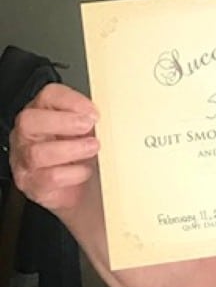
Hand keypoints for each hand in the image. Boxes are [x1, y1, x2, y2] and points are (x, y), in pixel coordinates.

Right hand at [10, 83, 99, 213]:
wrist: (83, 190)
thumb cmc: (85, 155)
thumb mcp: (91, 130)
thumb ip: (96, 119)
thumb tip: (117, 112)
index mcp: (44, 114)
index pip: (48, 96)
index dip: (71, 100)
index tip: (94, 111)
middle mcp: (29, 136)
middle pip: (29, 121)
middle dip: (63, 122)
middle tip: (88, 126)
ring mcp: (26, 161)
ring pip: (37, 152)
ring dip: (71, 148)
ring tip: (93, 147)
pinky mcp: (34, 185)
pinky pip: (49, 178)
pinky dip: (73, 173)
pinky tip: (86, 171)